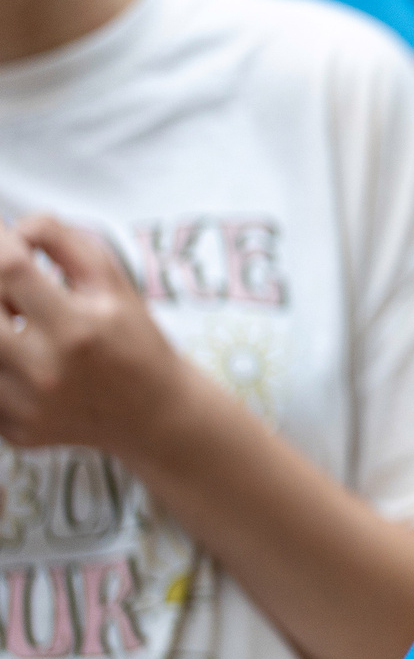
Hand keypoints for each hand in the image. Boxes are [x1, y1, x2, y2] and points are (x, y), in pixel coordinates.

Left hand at [0, 216, 198, 454]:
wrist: (153, 411)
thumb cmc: (131, 336)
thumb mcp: (113, 280)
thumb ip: (63, 240)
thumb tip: (12, 227)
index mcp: (78, 327)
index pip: (9, 268)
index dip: (1, 242)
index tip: (8, 241)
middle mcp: (47, 371)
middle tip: (12, 286)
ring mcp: (26, 407)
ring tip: (16, 320)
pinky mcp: (15, 431)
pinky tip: (22, 359)